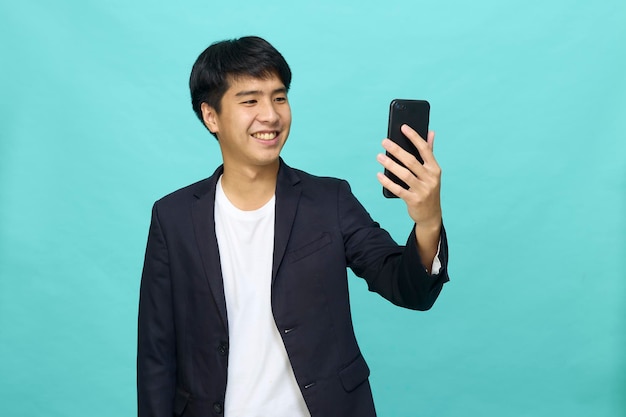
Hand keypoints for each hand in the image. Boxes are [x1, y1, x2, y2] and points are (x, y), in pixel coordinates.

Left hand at [377, 124, 441, 268]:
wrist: (431, 215)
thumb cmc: (428, 189)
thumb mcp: (432, 172)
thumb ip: (429, 152)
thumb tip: (430, 132)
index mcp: (435, 168)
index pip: (425, 149)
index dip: (414, 137)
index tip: (403, 127)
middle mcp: (430, 178)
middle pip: (411, 161)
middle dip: (397, 150)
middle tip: (384, 142)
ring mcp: (423, 190)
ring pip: (404, 174)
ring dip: (390, 164)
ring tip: (379, 156)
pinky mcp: (414, 200)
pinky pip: (398, 190)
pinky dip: (388, 182)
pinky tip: (379, 175)